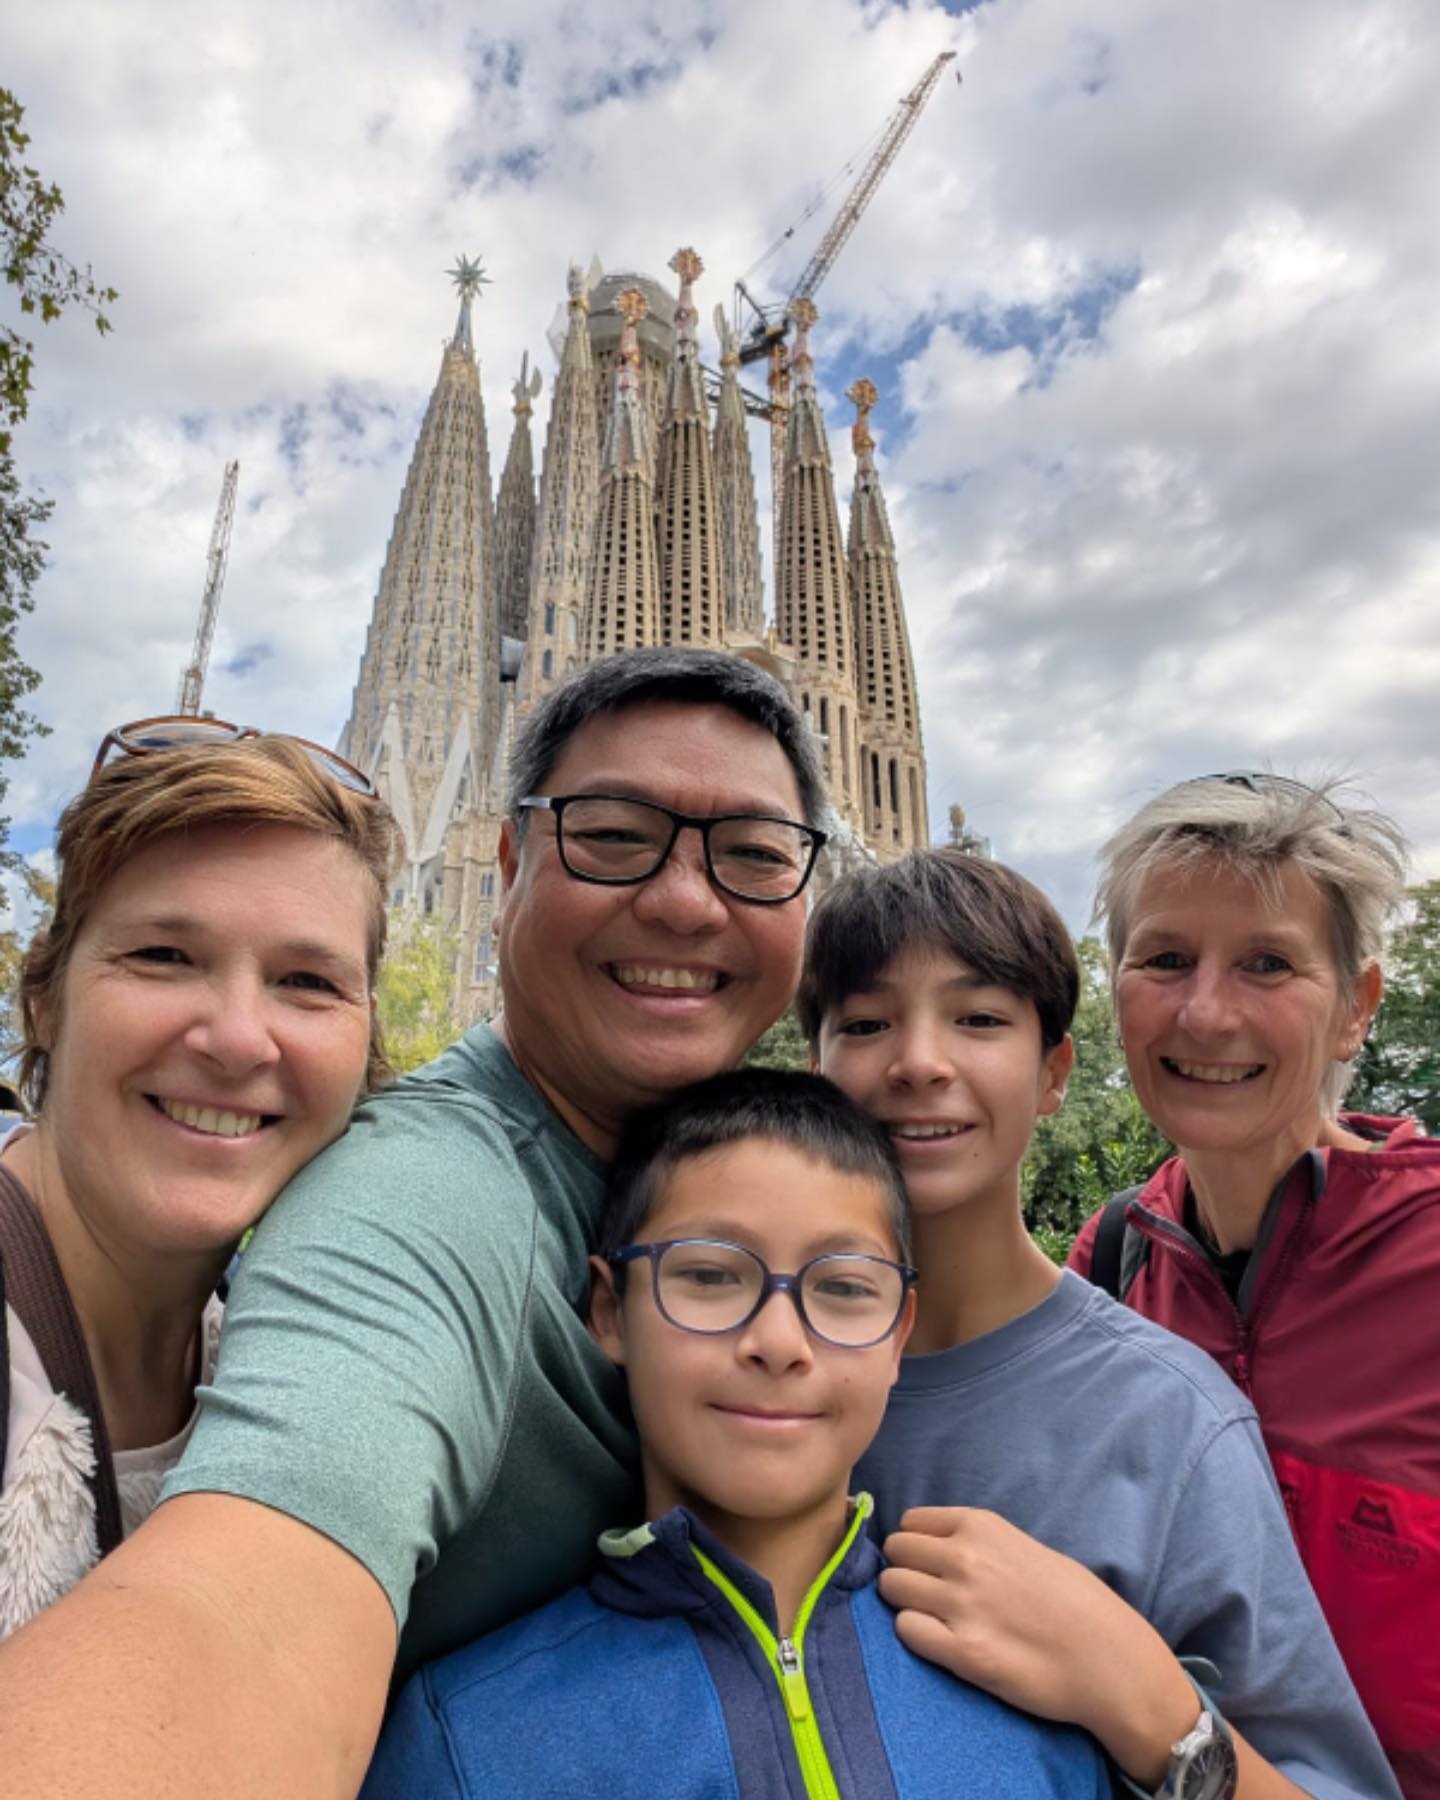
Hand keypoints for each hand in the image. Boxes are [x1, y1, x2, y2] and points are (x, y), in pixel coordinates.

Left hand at [880, 1506, 1197, 1785]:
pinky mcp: (962, 1651)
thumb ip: (980, 1542)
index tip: (928, 1564)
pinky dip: (916, 1635)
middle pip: (895, 1552)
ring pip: (891, 1588)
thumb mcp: (1025, 1547)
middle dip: (905, 1570)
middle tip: (927, 1594)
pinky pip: (906, 1630)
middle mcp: (965, 1557)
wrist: (1109, 1660)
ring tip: (934, 1619)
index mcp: (981, 1526)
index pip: (910, 1522)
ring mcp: (961, 1604)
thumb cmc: (1076, 1602)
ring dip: (905, 1602)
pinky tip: (941, 1642)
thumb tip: (938, 1546)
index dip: (916, 1545)